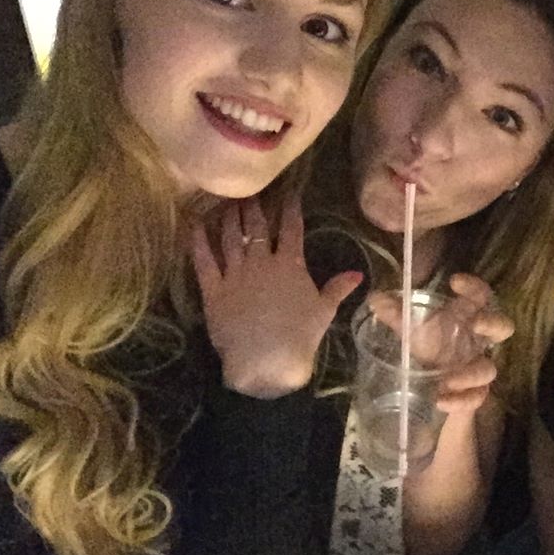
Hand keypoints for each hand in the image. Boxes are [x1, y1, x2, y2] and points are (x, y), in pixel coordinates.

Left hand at [191, 196, 362, 397]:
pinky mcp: (213, 290)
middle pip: (257, 227)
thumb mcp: (324, 311)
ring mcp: (235, 274)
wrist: (266, 361)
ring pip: (230, 237)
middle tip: (251, 193)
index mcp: (290, 265)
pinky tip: (195, 224)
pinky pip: (203, 260)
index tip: (289, 193)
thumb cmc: (300, 337)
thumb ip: (338, 288)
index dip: (290, 209)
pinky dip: (198, 241)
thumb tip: (358, 274)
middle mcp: (261, 262)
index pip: (291, 228)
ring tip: (228, 203)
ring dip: (229, 218)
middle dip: (255, 207)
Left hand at [366, 273, 513, 413]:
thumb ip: (394, 315)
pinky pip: (477, 398)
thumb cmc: (425, 349)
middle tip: (476, 324)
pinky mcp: (474, 395)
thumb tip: (375, 298)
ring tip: (447, 381)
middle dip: (494, 323)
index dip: (473, 286)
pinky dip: (461, 401)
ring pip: (489, 369)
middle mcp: (476, 342)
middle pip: (503, 327)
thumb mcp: (408, 331)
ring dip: (471, 374)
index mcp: (465, 319)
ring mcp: (477, 369)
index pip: (480, 296)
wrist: (429, 389)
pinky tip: (442, 401)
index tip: (454, 282)